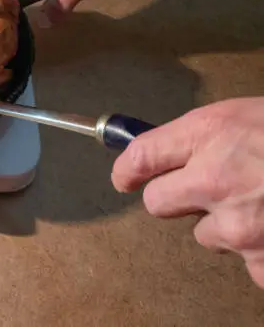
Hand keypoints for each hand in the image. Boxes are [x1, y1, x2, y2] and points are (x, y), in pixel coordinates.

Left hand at [112, 97, 263, 287]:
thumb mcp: (245, 115)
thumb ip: (203, 136)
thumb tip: (168, 153)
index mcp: (210, 136)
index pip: (141, 156)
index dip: (128, 168)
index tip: (126, 177)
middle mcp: (215, 182)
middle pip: (158, 205)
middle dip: (177, 197)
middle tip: (212, 188)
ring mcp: (240, 227)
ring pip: (207, 235)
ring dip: (228, 224)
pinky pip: (248, 261)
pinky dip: (263, 250)